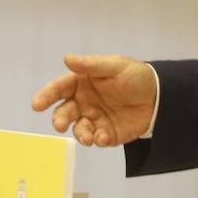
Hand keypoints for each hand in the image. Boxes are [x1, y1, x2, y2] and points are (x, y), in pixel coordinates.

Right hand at [30, 54, 156, 147]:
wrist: (161, 95)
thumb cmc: (136, 76)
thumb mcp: (116, 66)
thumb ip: (92, 65)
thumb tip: (66, 58)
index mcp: (82, 83)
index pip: (59, 88)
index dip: (46, 95)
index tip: (37, 104)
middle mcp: (83, 102)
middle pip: (64, 112)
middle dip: (59, 119)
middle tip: (60, 125)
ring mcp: (94, 119)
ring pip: (78, 129)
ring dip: (79, 134)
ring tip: (88, 136)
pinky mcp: (106, 133)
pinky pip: (96, 139)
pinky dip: (97, 140)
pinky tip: (103, 137)